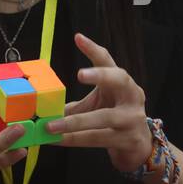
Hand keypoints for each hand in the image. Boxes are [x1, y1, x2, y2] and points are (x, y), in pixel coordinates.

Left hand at [45, 33, 153, 175]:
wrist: (139, 146)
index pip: (109, 61)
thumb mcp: (98, 106)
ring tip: (51, 126)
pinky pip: (97, 138)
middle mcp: (132, 96)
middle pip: (119, 79)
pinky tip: (58, 140)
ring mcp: (133, 118)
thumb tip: (43, 108)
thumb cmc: (115, 119)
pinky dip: (75, 139)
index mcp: (122, 83)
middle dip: (101, 75)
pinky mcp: (128, 139)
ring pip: (103, 117)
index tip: (78, 38)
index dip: (94, 50)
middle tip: (80, 73)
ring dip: (74, 122)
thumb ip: (77, 105)